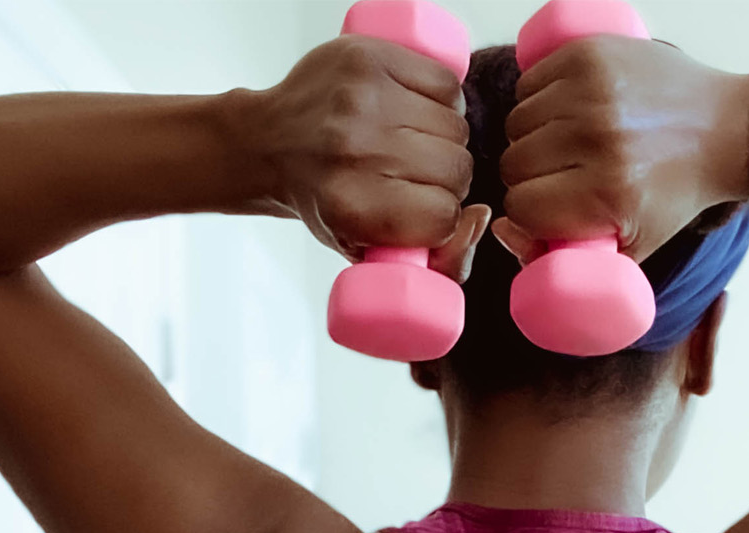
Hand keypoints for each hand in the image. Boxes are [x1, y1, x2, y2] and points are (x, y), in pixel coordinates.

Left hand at [244, 35, 477, 265]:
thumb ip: (435, 259)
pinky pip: (446, 83)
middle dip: (446, 177)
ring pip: (456, 125)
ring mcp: (363, 98)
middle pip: (457, 168)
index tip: (419, 212)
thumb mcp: (372, 250)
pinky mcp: (368, 58)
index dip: (441, 217)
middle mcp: (356, 149)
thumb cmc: (323, 197)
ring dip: (444, 137)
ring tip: (412, 140)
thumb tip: (481, 217)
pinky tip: (415, 108)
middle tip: (414, 174)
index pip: (444, 216)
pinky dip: (441, 98)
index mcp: (354, 204)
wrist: (268, 142)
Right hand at [496, 37, 748, 264]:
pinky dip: (539, 98)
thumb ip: (561, 256)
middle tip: (565, 174)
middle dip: (532, 176)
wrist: (722, 129)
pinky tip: (569, 110)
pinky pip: (528, 82)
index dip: (533, 213)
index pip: (522, 207)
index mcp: (608, 192)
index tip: (554, 208)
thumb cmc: (674, 191)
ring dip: (533, 136)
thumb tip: (500, 228)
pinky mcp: (589, 54)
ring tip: (569, 142)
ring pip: (516, 121)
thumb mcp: (630, 246)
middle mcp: (599, 138)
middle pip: (514, 163)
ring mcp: (593, 90)